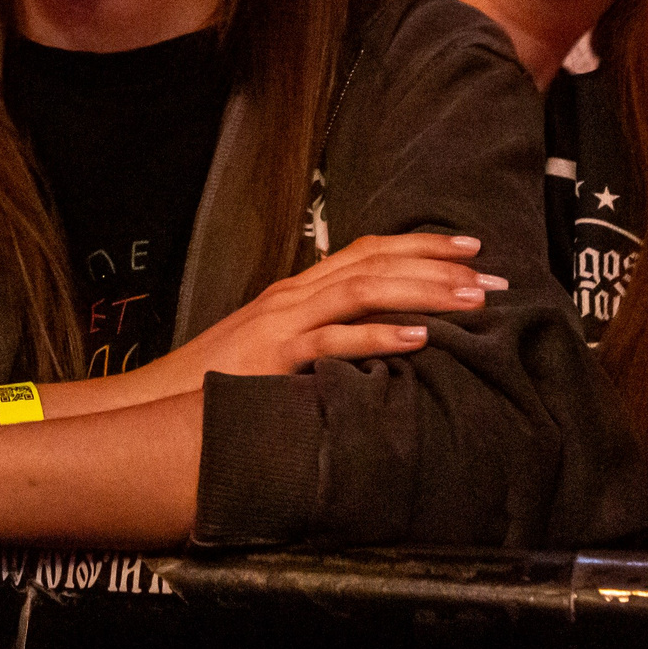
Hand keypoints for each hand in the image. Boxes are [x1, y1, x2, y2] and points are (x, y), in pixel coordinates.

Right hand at [130, 231, 502, 398]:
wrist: (155, 403)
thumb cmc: (220, 382)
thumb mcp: (275, 349)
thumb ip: (319, 335)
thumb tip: (376, 339)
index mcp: (296, 289)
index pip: (367, 250)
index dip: (421, 245)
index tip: (470, 248)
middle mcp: (292, 295)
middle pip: (374, 262)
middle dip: (438, 265)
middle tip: (492, 277)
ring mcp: (282, 322)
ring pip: (363, 291)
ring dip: (423, 291)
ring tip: (471, 299)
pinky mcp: (273, 357)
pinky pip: (332, 341)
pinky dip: (378, 337)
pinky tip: (418, 339)